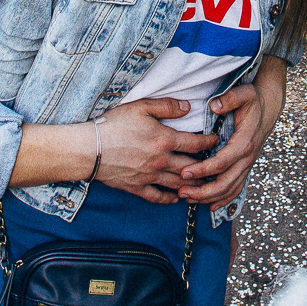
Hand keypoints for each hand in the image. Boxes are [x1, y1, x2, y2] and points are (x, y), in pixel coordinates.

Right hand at [93, 99, 218, 203]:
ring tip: (205, 185)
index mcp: (164, 140)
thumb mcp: (140, 107)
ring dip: (194, 185)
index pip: (195, 144)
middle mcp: (160, 161)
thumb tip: (188, 106)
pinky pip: (158, 197)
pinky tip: (177, 198)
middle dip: (207, 167)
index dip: (210, 142)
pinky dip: (170, 199)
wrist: (88, 149)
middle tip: (218, 166)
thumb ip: (166, 106)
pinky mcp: (137, 188)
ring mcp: (150, 177)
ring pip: (179, 184)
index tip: (217, 141)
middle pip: (192, 168)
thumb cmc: (113, 125)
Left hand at [179, 61, 285, 207]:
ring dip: (209, 198)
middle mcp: (247, 158)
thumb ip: (230, 99)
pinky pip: (236, 189)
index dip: (203, 170)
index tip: (184, 172)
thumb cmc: (253, 101)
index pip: (222, 162)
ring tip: (188, 198)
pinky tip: (209, 206)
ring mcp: (247, 165)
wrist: (267, 108)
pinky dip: (223, 200)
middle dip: (203, 191)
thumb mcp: (244, 94)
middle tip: (182, 191)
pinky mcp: (245, 168)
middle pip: (225, 183)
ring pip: (230, 190)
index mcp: (244, 142)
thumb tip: (215, 106)